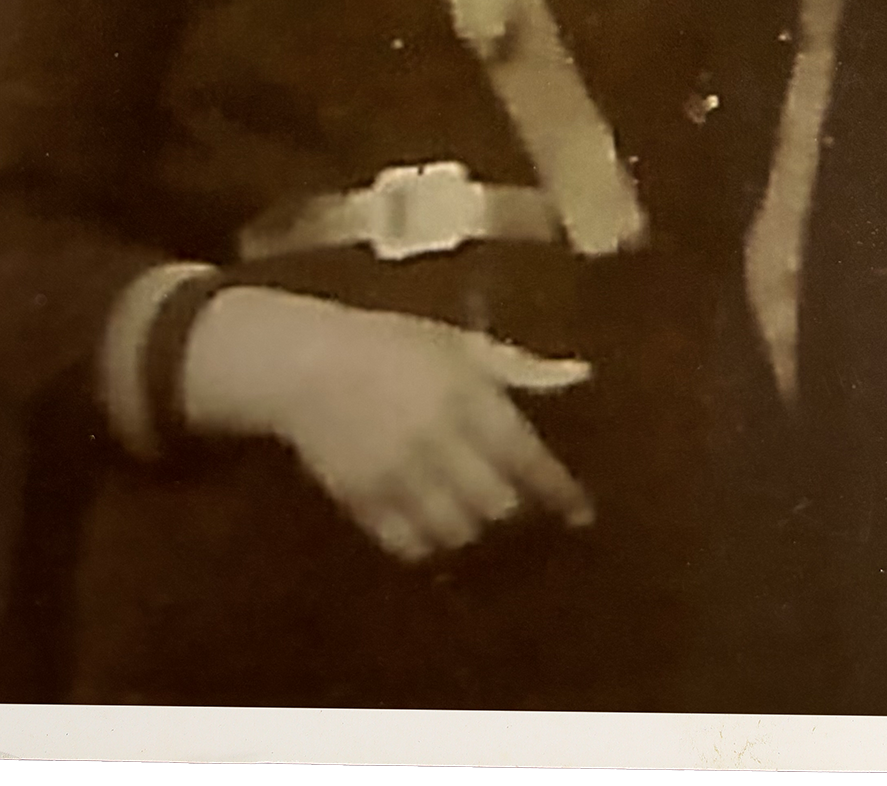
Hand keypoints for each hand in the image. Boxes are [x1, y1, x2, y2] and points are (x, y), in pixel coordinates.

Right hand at [181, 287, 594, 562]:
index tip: (581, 513)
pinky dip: (428, 542)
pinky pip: (409, 544)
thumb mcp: (457, 342)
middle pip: (496, 503)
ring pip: (456, 530)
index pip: (527, 457)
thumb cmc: (390, 344)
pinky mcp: (363, 500)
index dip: (559, 491)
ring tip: (474, 513)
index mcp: (465, 393)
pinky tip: (432, 525)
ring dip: (472, 526)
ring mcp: (397, 474)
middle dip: (513, 508)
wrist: (305, 362)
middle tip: (516, 504)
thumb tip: (581, 377)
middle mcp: (436, 439)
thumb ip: (519, 366)